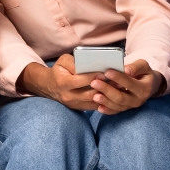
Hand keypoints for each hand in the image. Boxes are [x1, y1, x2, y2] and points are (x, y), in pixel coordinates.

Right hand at [23, 57, 162, 112]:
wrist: (49, 87)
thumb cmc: (59, 70)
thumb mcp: (62, 61)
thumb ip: (74, 62)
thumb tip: (89, 64)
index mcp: (63, 83)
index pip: (79, 81)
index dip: (92, 77)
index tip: (104, 72)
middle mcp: (68, 96)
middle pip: (89, 93)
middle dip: (105, 87)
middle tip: (119, 81)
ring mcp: (74, 104)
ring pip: (94, 101)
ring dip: (108, 95)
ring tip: (120, 88)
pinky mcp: (80, 108)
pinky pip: (95, 106)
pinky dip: (106, 100)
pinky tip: (115, 94)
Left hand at [88, 57, 163, 113]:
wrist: (149, 85)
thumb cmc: (143, 73)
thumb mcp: (144, 66)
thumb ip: (136, 67)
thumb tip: (126, 70)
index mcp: (144, 88)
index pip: (130, 83)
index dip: (118, 78)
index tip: (107, 72)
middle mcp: (138, 100)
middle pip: (121, 97)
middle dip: (107, 90)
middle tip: (94, 83)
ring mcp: (131, 106)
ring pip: (117, 106)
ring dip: (104, 101)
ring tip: (94, 95)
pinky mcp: (124, 109)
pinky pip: (115, 111)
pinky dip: (106, 110)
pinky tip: (98, 107)